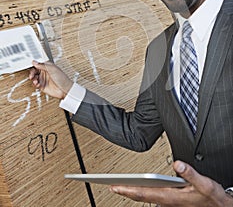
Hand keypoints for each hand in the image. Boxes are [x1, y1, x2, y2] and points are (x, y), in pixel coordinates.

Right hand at [29, 61, 72, 98]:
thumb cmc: (62, 78)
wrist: (64, 89)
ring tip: (35, 80)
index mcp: (47, 67)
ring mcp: (43, 79)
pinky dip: (35, 84)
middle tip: (32, 75)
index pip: (38, 64)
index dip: (34, 65)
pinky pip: (35, 84)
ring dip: (33, 79)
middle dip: (32, 73)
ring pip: (34, 78)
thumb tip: (35, 62)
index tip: (30, 66)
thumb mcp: (52, 69)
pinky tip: (37, 84)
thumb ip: (43, 65)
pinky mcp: (42, 86)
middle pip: (34, 71)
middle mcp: (45, 73)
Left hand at [110, 160, 232, 206]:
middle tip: (109, 186)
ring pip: (145, 197)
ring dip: (132, 191)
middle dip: (124, 191)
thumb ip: (190, 173)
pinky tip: (138, 188)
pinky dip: (142, 192)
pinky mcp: (171, 200)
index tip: (114, 187)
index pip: (144, 194)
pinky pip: (152, 197)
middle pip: (140, 196)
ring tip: (119, 185)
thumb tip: (177, 164)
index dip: (128, 190)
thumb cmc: (211, 198)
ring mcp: (168, 202)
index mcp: (171, 197)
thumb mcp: (204, 184)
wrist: (218, 206)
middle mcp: (167, 201)